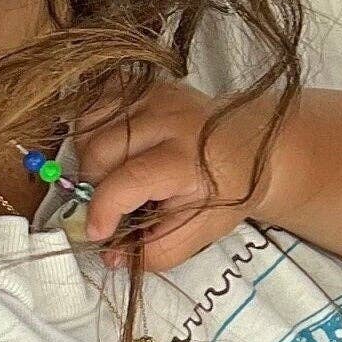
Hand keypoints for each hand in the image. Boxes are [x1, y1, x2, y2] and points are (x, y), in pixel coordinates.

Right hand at [71, 79, 282, 271]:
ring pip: (91, 125)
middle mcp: (172, 119)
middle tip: (112, 204)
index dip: (103, 210)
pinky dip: (93, 132)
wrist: (253, 144)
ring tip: (113, 176)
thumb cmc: (227, 191)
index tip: (98, 233)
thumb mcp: (202, 232)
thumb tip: (109, 255)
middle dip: (95, 186)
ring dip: (89, 158)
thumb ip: (156, 251)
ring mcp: (156, 97)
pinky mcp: (146, 85)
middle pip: (102, 150)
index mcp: (191, 158)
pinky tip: (115, 150)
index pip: (130, 179)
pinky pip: (97, 106)